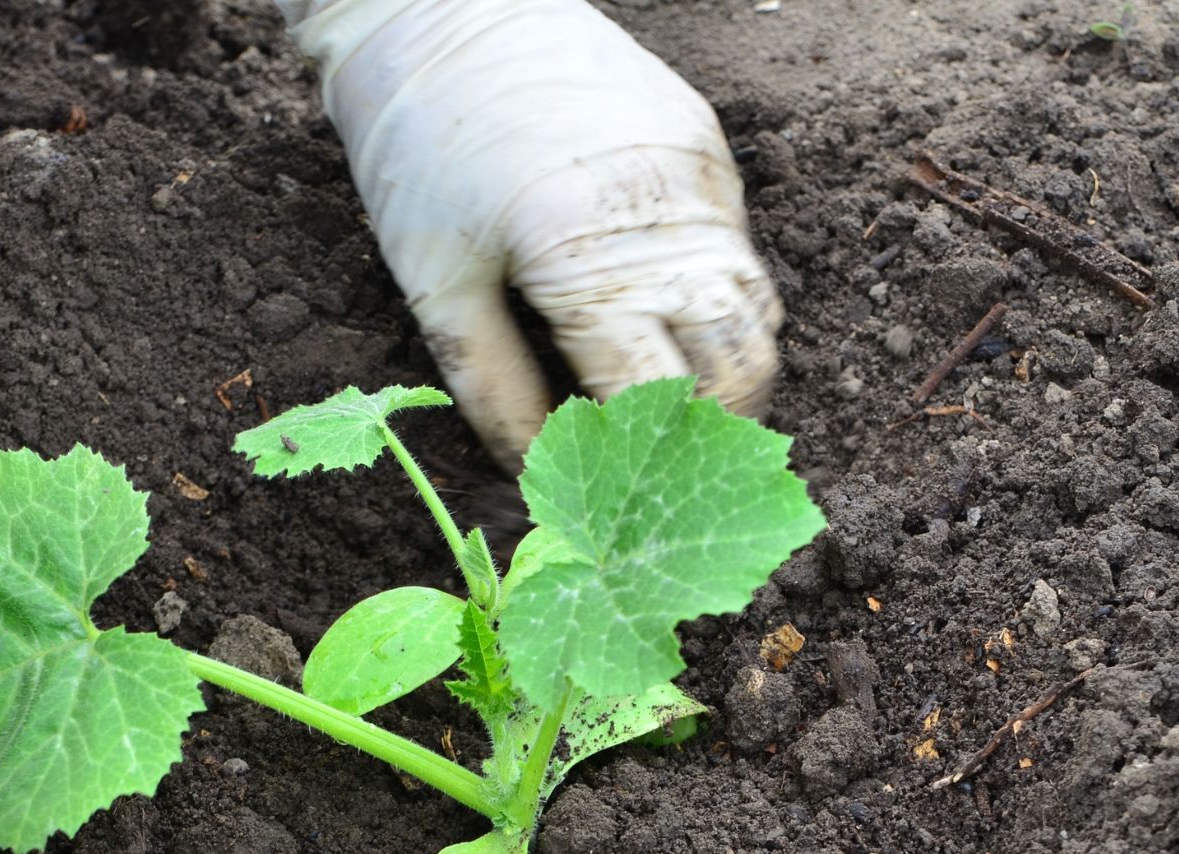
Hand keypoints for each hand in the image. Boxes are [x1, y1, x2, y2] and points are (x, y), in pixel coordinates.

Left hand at [281, 0, 783, 468]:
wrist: (446, 13)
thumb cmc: (420, 151)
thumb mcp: (434, 288)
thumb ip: (491, 392)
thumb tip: (532, 474)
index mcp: (586, 259)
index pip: (652, 398)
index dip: (634, 453)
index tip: (607, 483)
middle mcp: (666, 218)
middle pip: (740, 367)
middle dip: (707, 426)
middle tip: (655, 459)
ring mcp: (701, 178)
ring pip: (757, 313)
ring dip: (723, 368)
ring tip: (665, 400)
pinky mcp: (709, 147)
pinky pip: (739, 251)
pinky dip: (713, 301)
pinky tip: (659, 317)